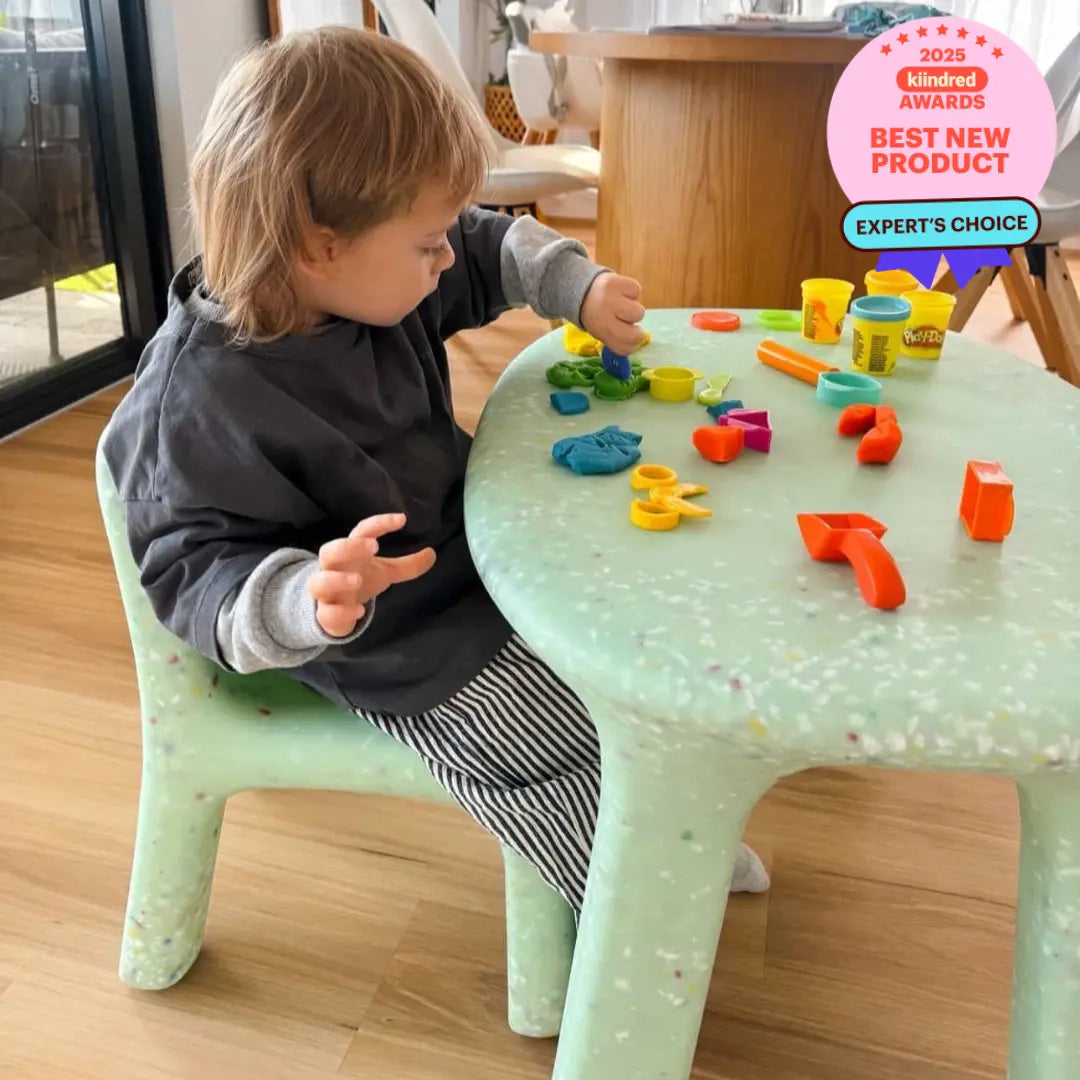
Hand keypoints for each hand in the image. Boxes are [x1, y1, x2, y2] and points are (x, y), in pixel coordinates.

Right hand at [307, 514, 435, 636]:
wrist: (335, 610)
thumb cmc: (359, 580)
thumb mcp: (385, 572)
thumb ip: (408, 565)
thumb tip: (432, 553)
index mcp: (351, 552)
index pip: (361, 531)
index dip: (379, 523)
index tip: (402, 519)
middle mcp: (334, 568)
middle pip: (329, 550)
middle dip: (348, 547)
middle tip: (373, 546)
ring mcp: (326, 591)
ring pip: (319, 582)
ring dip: (337, 579)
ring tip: (357, 579)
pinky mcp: (325, 613)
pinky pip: (326, 613)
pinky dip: (342, 612)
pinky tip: (359, 611)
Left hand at [579, 272, 645, 354]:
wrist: (582, 288)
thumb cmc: (595, 314)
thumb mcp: (600, 331)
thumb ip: (615, 340)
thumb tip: (633, 345)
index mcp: (600, 329)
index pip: (625, 347)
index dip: (632, 345)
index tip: (631, 340)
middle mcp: (605, 313)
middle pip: (636, 332)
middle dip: (636, 329)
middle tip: (628, 322)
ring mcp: (612, 296)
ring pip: (639, 312)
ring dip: (634, 309)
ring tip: (622, 305)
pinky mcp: (619, 281)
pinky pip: (637, 291)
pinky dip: (632, 293)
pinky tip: (622, 293)